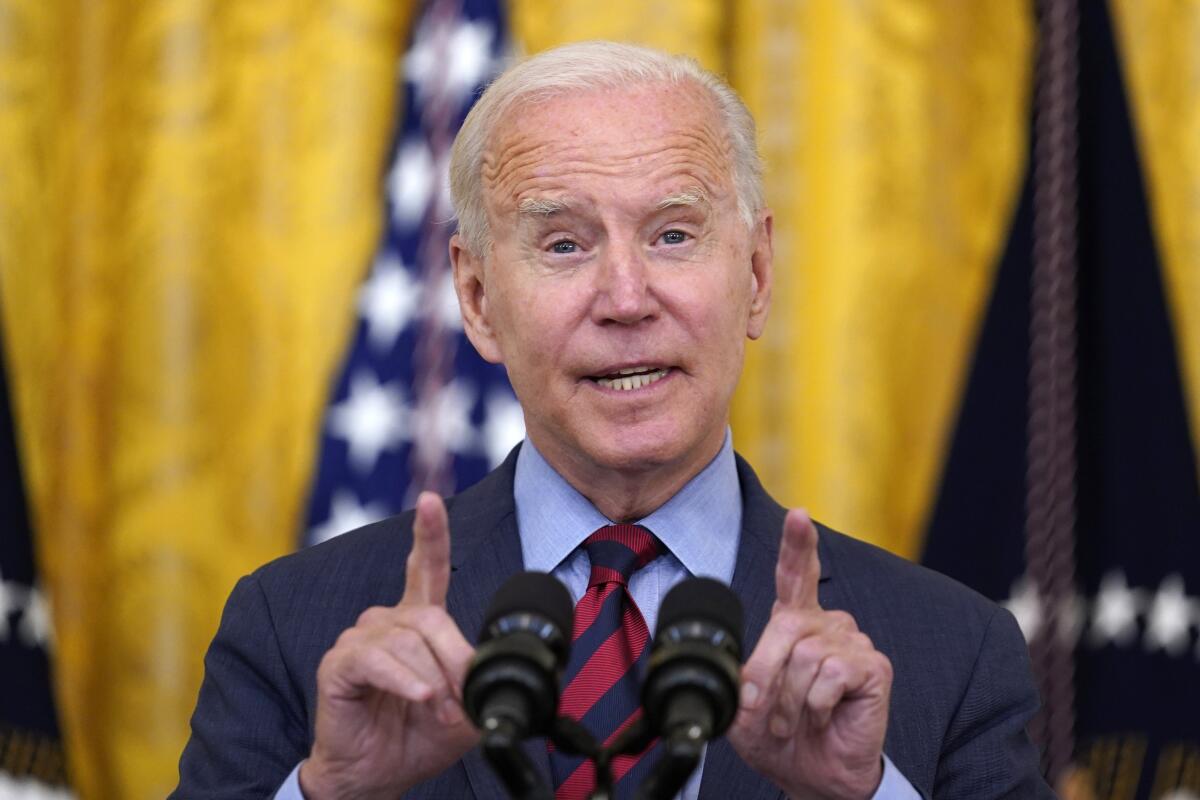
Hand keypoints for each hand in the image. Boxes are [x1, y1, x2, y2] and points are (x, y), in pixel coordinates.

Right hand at [299, 492, 478, 799]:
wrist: (377, 775)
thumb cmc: (415, 736)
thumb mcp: (464, 708)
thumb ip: (480, 682)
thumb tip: (496, 668)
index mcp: (416, 621)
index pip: (423, 567)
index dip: (429, 532)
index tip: (429, 501)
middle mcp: (386, 622)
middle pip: (431, 616)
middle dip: (456, 660)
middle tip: (462, 702)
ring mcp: (359, 640)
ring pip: (409, 641)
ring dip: (433, 680)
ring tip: (439, 711)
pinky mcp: (339, 664)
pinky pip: (378, 660)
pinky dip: (406, 681)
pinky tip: (420, 697)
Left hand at [728, 510, 892, 799]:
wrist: (813, 775)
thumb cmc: (781, 735)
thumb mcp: (745, 706)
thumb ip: (740, 680)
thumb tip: (741, 678)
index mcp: (796, 622)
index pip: (796, 574)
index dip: (797, 544)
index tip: (799, 516)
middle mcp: (826, 625)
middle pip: (786, 626)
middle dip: (765, 672)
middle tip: (761, 710)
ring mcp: (852, 643)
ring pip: (806, 654)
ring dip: (789, 698)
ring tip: (795, 721)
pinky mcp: (873, 668)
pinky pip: (831, 674)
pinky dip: (816, 704)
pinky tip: (823, 717)